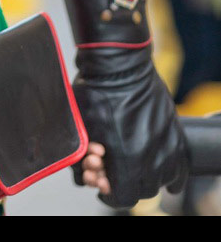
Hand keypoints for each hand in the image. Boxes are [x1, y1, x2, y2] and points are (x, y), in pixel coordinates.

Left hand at [72, 46, 186, 207]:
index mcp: (125, 161)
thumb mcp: (81, 127)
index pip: (121, 196)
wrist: (119, 62)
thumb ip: (84, 157)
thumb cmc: (95, 91)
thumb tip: (87, 173)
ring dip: (146, 176)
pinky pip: (177, 166)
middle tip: (115, 167)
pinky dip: (169, 171)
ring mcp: (166, 147)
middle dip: (126, 182)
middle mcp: (150, 159)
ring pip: (160, 180)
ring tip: (133, 161)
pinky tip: (158, 166)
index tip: (102, 180)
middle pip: (141, 190)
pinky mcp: (175, 134)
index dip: (108, 189)